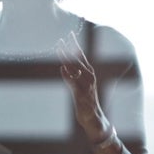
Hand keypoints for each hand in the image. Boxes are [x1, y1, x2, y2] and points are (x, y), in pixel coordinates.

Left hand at [54, 38, 114, 153]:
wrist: (94, 119)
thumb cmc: (86, 102)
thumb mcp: (79, 86)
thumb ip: (72, 76)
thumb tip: (64, 65)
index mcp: (89, 74)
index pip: (81, 56)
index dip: (74, 45)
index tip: (69, 34)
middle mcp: (89, 78)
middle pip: (78, 60)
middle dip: (69, 48)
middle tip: (62, 38)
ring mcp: (86, 86)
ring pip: (76, 69)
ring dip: (67, 59)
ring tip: (59, 49)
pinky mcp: (82, 96)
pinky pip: (74, 84)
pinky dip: (68, 76)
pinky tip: (62, 69)